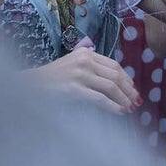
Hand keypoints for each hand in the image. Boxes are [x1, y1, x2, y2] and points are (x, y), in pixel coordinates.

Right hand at [26, 44, 140, 113]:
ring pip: (110, 86)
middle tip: (136, 100)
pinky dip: (112, 105)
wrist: (29, 85)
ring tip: (129, 108)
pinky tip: (119, 111)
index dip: (126, 78)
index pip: (114, 65)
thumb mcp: (72, 64)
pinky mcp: (73, 89)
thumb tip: (114, 80)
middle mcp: (85, 61)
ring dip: (123, 98)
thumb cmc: (52, 77)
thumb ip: (91, 66)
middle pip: (115, 75)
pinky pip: (99, 98)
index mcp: (86, 53)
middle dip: (129, 89)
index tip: (133, 88)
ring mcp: (79, 74)